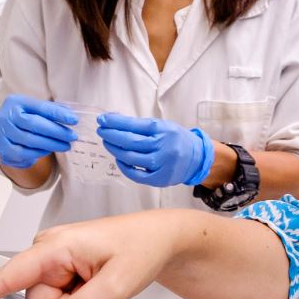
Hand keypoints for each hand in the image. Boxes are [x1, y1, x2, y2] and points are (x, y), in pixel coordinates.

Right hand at [0, 94, 76, 168]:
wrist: (5, 133)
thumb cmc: (24, 118)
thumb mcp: (35, 110)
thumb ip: (51, 111)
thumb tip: (71, 116)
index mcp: (16, 101)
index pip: (40, 107)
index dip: (58, 114)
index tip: (74, 120)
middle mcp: (6, 115)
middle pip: (34, 124)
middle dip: (56, 131)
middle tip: (72, 136)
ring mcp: (2, 133)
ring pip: (30, 140)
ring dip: (51, 144)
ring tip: (65, 145)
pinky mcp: (3, 149)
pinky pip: (24, 153)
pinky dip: (39, 152)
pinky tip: (49, 150)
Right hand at [0, 212, 183, 298]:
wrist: (159, 239)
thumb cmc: (141, 248)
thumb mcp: (116, 286)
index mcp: (55, 246)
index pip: (9, 276)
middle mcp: (46, 250)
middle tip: (95, 289)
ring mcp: (51, 260)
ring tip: (96, 283)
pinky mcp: (58, 269)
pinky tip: (93, 284)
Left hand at [96, 113, 213, 187]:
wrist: (197, 158)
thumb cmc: (175, 139)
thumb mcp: (162, 126)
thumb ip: (141, 126)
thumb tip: (114, 121)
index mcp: (163, 130)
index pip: (134, 125)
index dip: (116, 122)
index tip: (102, 119)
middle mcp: (163, 146)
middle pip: (130, 141)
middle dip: (112, 135)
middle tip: (101, 131)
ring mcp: (162, 164)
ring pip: (131, 158)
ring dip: (115, 150)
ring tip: (107, 143)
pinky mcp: (160, 178)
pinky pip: (137, 174)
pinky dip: (124, 167)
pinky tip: (119, 159)